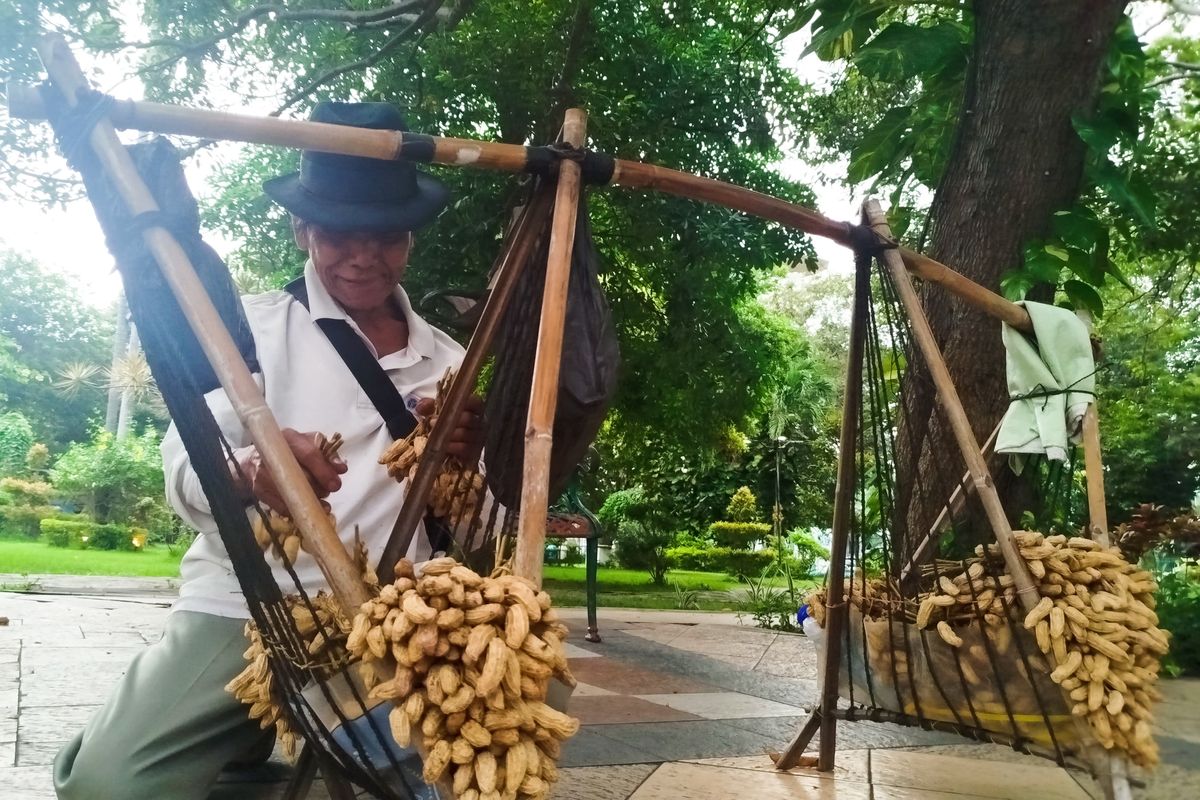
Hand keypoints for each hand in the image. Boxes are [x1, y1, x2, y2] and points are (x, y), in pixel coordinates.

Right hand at [233, 428, 347, 515]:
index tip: (336, 484)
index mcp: (288, 438)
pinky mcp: (259, 491)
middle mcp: (273, 454)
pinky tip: (308, 509)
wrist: (254, 460)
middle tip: (328, 491)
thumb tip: (342, 468)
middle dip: (320, 487)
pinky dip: (297, 509)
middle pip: (301, 476)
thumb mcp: (310, 444)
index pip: (309, 455)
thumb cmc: (290, 450)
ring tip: (321, 501)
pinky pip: (281, 506)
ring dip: (310, 500)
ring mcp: (263, 474)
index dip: (324, 471)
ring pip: (291, 493)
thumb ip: (328, 454)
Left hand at [415, 394, 485, 462]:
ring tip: (434, 434)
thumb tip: (421, 406)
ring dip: (449, 434)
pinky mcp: (475, 451)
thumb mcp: (437, 411)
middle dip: (450, 420)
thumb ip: (430, 406)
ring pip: (467, 434)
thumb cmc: (444, 422)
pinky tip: (444, 446)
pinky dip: (455, 447)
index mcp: (475, 408)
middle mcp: (480, 422)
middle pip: (469, 419)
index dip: (462, 404)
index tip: (445, 407)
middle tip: (432, 422)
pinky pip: (466, 449)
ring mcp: (479, 437)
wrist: (445, 443)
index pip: (475, 402)